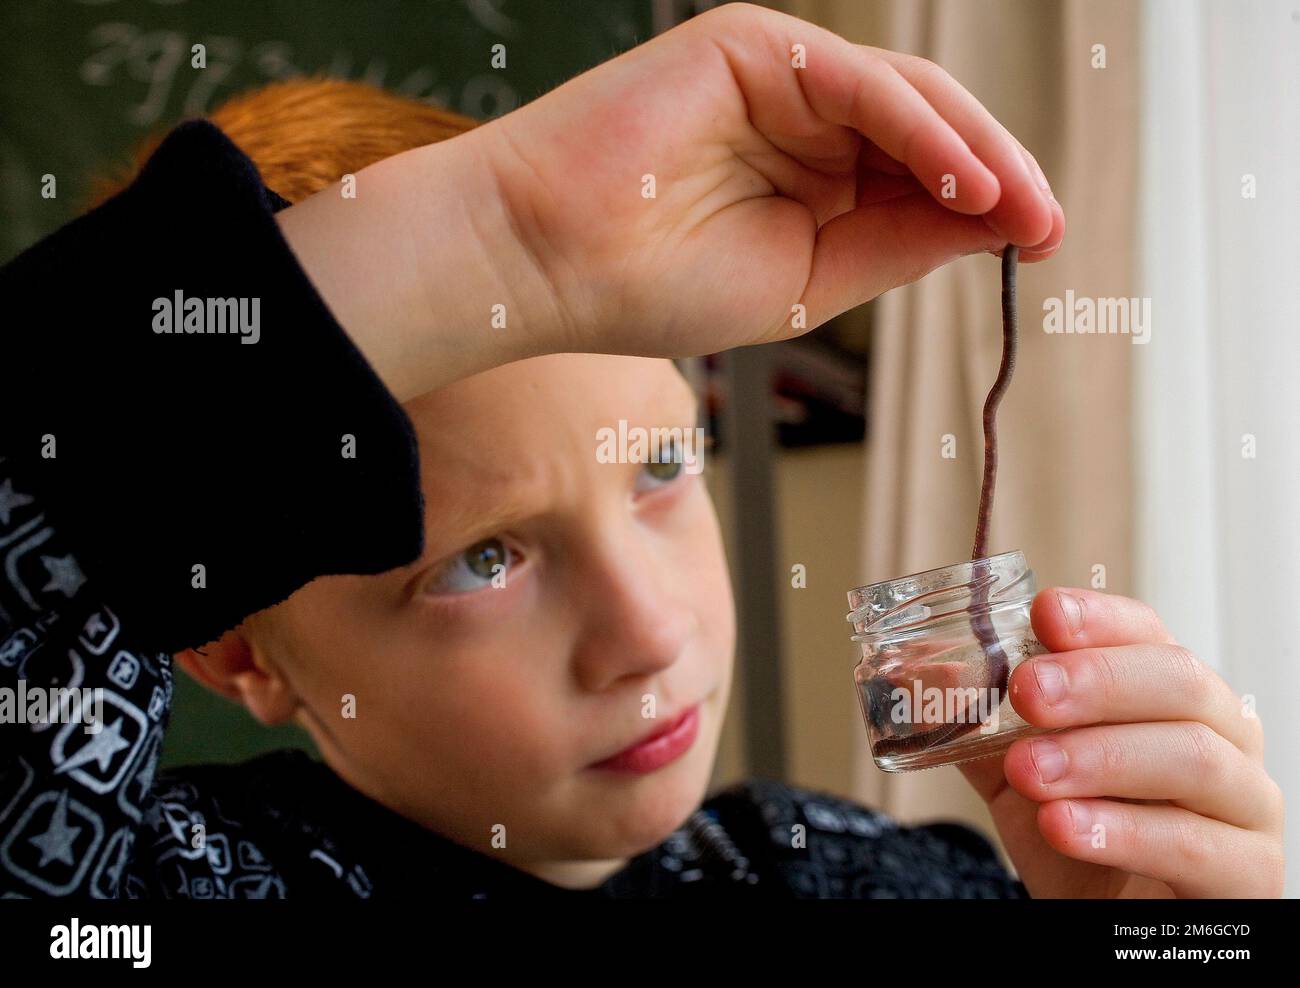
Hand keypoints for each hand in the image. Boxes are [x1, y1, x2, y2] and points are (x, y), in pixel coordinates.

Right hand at [465, 1, 1062, 359]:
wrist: (547, 264)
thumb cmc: (650, 286)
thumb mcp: (809, 284)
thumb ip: (898, 246)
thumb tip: (994, 225)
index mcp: (809, 177)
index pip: (919, 179)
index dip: (985, 207)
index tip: (1040, 246)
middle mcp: (803, 121)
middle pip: (929, 133)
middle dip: (998, 178)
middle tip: (1049, 228)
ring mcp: (781, 78)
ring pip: (909, 101)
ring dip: (976, 154)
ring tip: (1020, 211)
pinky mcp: (755, 44)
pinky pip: (863, 86)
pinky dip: (922, 132)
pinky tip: (966, 182)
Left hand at [958, 588, 1284, 897]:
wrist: (1112, 925)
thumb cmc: (1082, 839)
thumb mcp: (1020, 777)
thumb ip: (981, 730)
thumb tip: (923, 680)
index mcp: (1171, 698)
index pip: (1148, 635)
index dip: (1100, 620)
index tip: (1045, 613)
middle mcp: (1222, 738)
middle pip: (1179, 682)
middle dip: (1098, 680)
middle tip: (1028, 692)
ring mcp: (1246, 806)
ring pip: (1192, 758)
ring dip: (1100, 757)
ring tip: (1029, 771)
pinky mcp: (1249, 875)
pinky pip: (1195, 846)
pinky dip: (1123, 832)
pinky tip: (1064, 826)